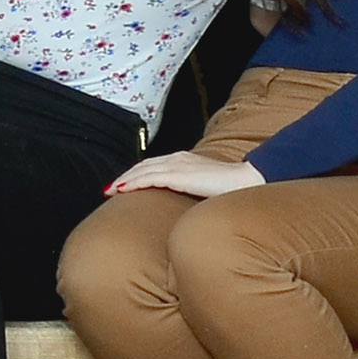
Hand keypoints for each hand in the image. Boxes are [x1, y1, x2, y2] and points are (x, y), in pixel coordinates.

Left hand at [105, 149, 263, 200]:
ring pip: (142, 171)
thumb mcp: (206, 185)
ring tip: (110, 190)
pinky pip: (149, 178)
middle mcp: (178, 158)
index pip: (154, 165)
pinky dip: (132, 183)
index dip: (136, 173)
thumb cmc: (231, 187)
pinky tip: (121, 189)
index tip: (123, 183)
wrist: (247, 180)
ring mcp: (178, 165)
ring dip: (124, 180)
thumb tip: (185, 200)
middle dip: (126, 176)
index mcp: (184, 159)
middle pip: (144, 166)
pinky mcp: (179, 175)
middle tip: (110, 188)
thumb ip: (192, 187)